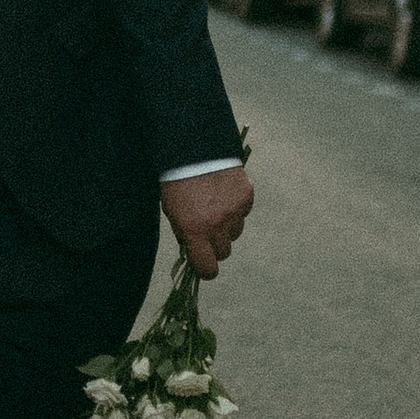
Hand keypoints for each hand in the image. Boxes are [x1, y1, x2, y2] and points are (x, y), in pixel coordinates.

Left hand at [161, 163, 251, 277]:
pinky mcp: (246, 197)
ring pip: (235, 233)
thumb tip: (195, 250)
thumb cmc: (177, 181)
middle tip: (206, 230)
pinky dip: (235, 208)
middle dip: (214, 245)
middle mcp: (218, 224)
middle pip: (224, 252)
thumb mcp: (173, 212)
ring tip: (214, 206)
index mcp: (195, 230)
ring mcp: (235, 211)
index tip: (203, 265)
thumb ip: (185, 234)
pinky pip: (243, 214)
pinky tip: (223, 194)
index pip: (208, 267)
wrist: (195, 149)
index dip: (206, 269)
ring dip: (226, 227)